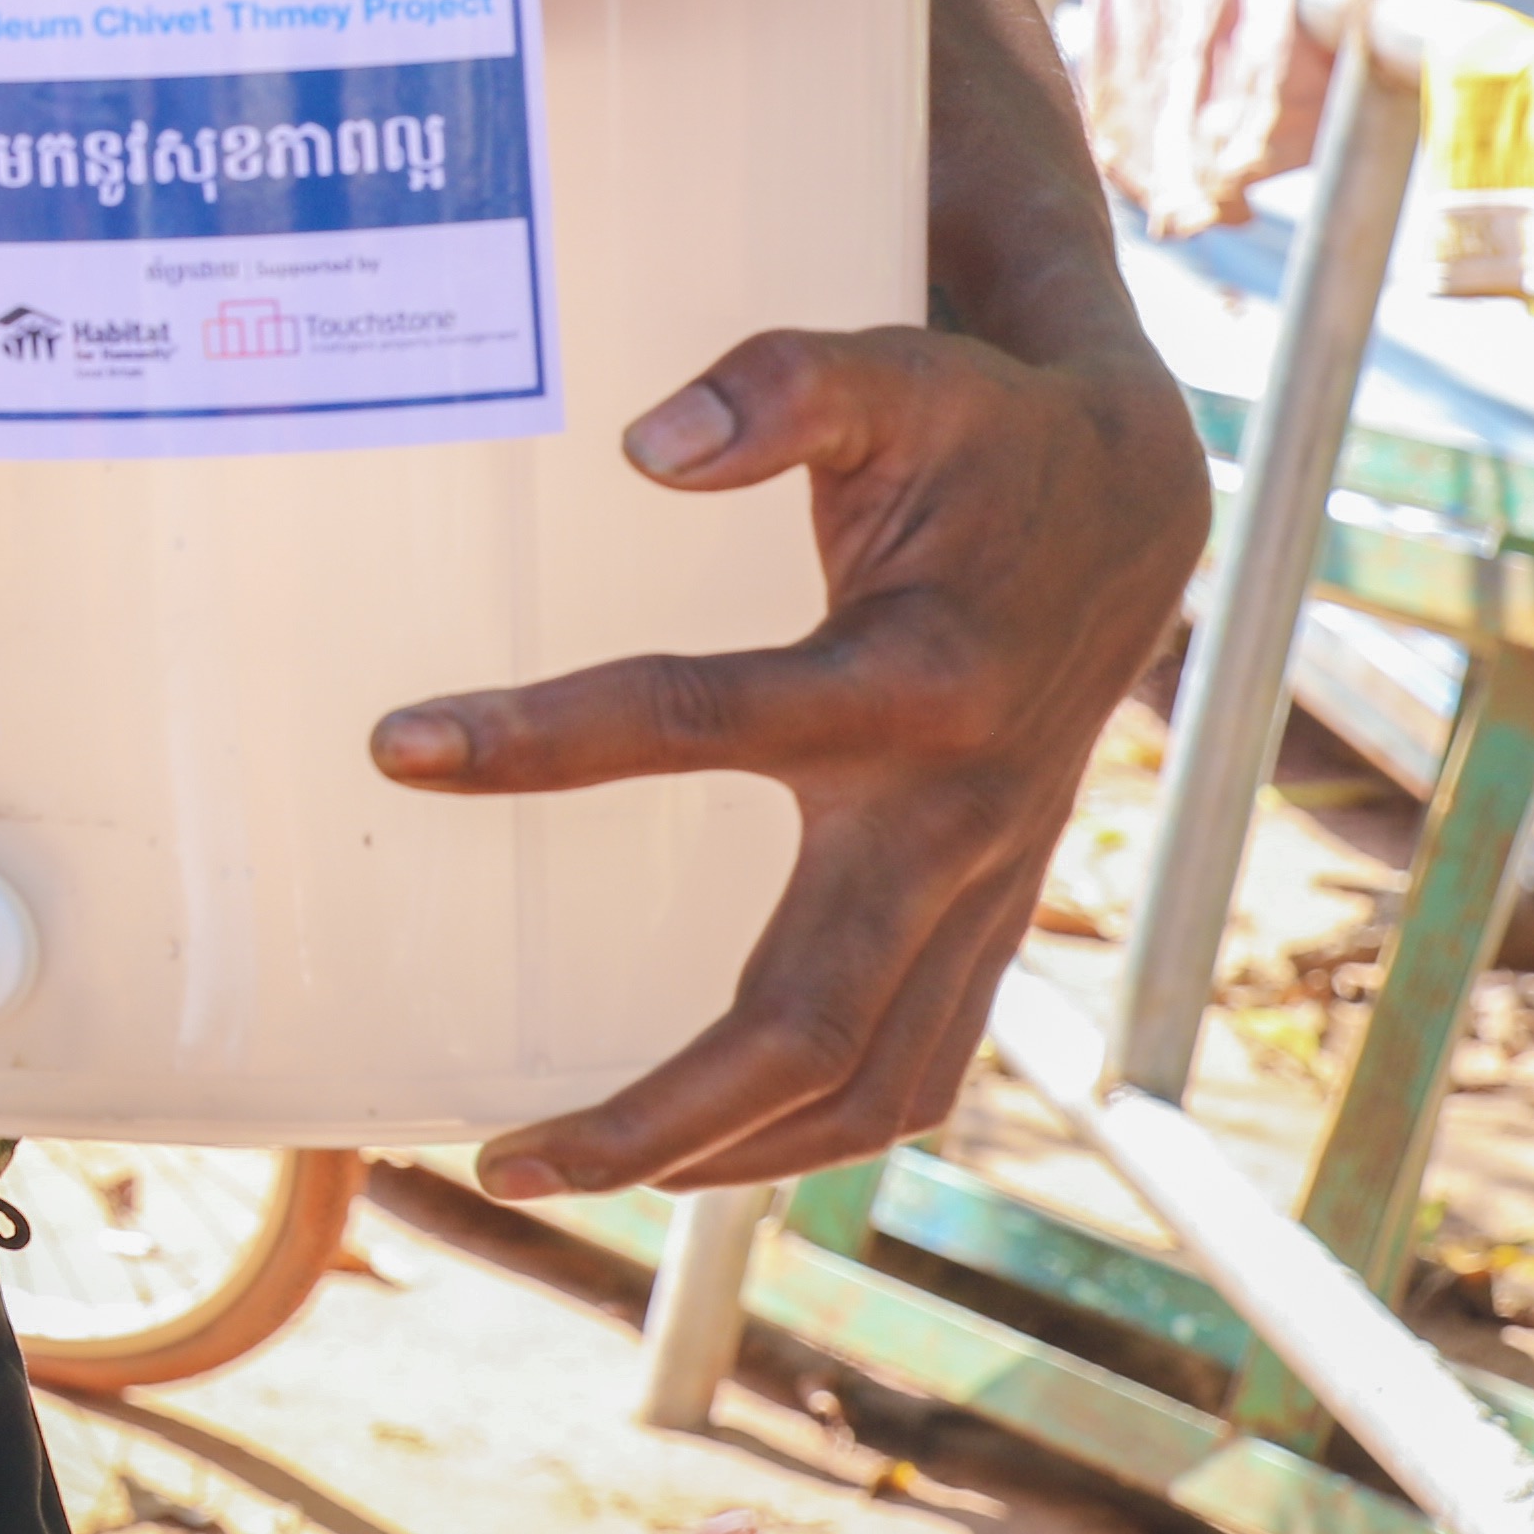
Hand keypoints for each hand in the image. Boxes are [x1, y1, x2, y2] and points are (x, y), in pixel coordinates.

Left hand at [377, 0, 1196, 1197]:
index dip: (548, 738)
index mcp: (920, 678)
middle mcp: (960, 815)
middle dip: (660, 1107)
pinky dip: (815, 1126)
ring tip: (563, 1164)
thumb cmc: (984, 423)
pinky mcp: (989, 909)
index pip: (708, 719)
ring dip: (727, 1150)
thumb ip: (785, 383)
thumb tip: (648, 437)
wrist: (1135, 487)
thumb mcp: (897, 369)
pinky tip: (709, 1148)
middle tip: (501, 1156)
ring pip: (873, 1078)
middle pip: (809, 1016)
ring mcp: (985, 883)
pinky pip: (917, 1063)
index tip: (398, 747)